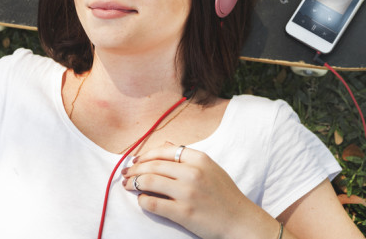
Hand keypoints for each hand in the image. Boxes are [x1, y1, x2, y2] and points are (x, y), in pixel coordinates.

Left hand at [121, 142, 279, 238]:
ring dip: (133, 183)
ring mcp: (188, 192)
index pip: (164, 151)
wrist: (239, 220)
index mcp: (200, 159)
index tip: (136, 161)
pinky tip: (143, 200)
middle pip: (153, 165)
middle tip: (126, 174)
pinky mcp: (183, 212)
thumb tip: (166, 144)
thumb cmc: (225, 194)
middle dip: (134, 169)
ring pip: (149, 181)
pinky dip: (143, 200)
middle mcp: (193, 172)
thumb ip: (189, 157)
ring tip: (128, 186)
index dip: (145, 155)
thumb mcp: (211, 168)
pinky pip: (152, 203)